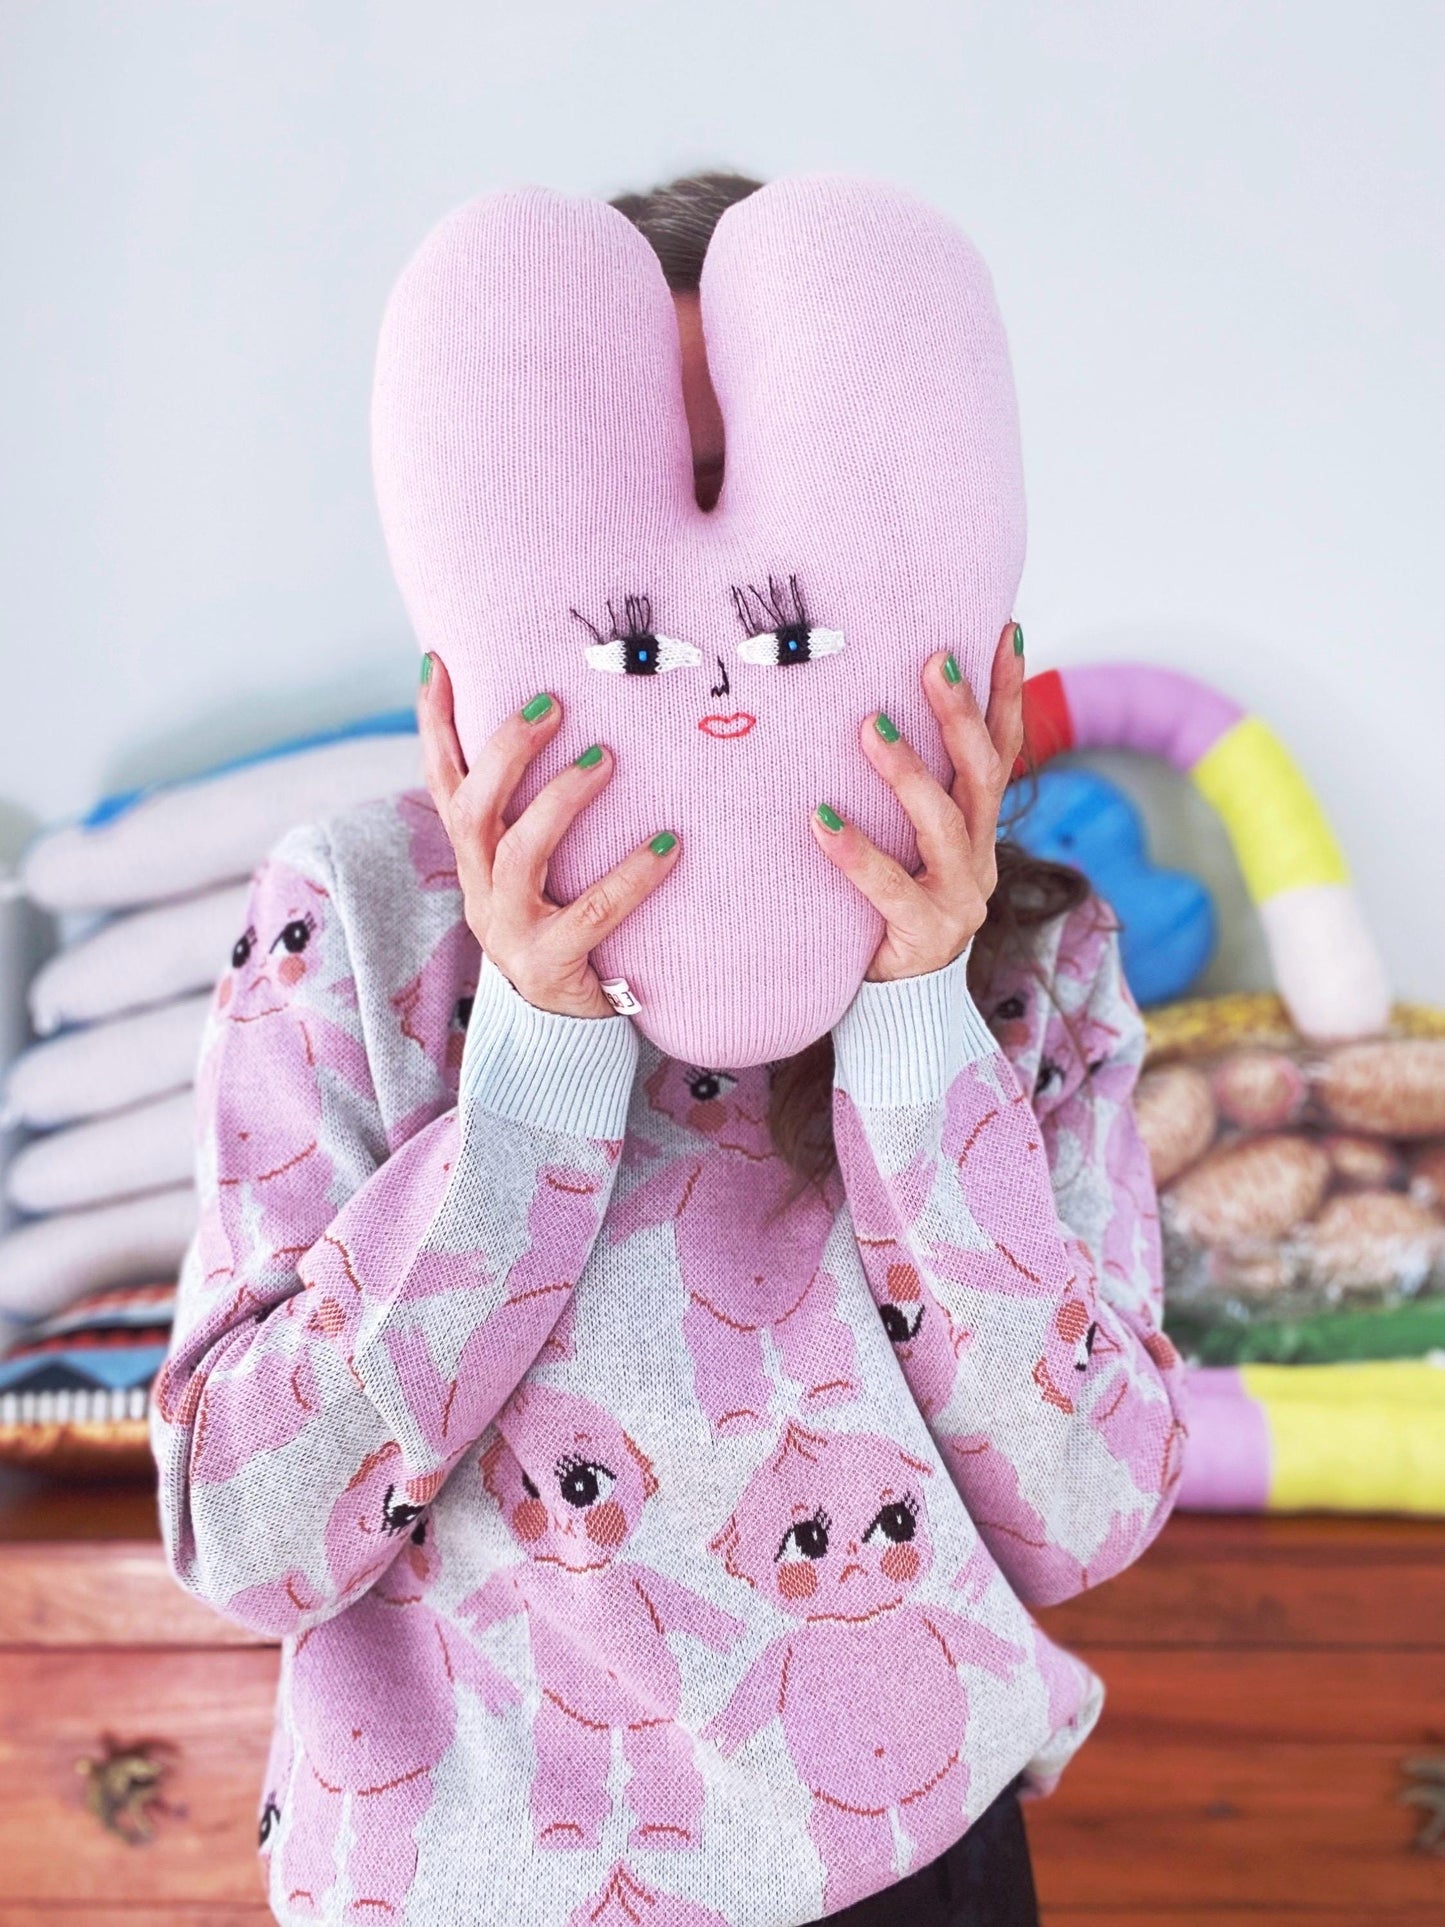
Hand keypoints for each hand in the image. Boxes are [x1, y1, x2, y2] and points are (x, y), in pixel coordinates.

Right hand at [417, 654, 680, 1017]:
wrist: (560, 1030)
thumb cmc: (560, 924)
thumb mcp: (532, 869)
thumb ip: (532, 811)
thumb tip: (566, 722)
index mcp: (473, 859)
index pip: (442, 781)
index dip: (433, 724)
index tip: (437, 660)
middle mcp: (481, 890)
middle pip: (471, 811)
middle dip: (505, 752)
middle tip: (552, 704)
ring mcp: (511, 930)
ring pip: (518, 856)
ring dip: (560, 802)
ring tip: (606, 759)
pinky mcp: (553, 965)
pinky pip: (592, 916)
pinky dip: (632, 876)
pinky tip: (670, 845)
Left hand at [811, 621, 1024, 982]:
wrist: (901, 1004)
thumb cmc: (892, 906)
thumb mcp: (911, 843)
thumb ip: (912, 791)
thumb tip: (873, 705)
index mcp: (982, 829)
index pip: (1004, 749)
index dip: (1010, 692)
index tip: (1006, 631)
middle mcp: (981, 857)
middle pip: (982, 776)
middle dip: (961, 715)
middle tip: (934, 660)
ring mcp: (960, 898)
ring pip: (945, 826)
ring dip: (910, 773)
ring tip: (873, 725)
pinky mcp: (924, 935)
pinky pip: (889, 888)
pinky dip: (855, 852)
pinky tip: (821, 820)